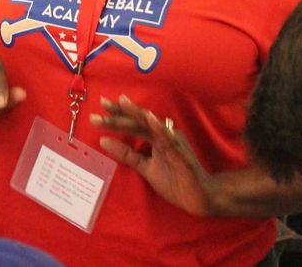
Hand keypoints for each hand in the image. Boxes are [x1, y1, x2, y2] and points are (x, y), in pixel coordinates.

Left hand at [91, 95, 216, 215]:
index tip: (100, 105)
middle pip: (139, 121)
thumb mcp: (145, 168)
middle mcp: (164, 136)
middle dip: (120, 113)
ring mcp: (174, 144)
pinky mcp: (182, 156)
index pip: (133, 123)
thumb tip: (103, 140)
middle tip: (102, 102)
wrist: (201, 198)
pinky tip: (150, 120)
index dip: (118, 114)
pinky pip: (170, 141)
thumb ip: (127, 155)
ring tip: (123, 102)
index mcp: (156, 137)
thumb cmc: (176, 181)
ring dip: (137, 115)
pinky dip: (160, 129)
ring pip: (152, 126)